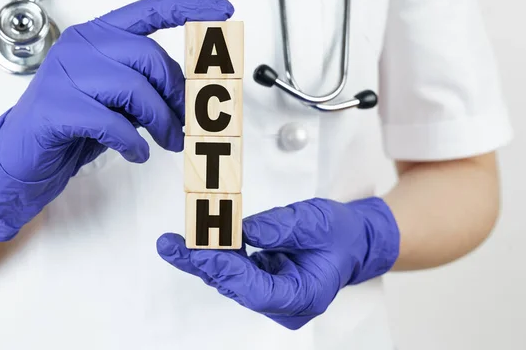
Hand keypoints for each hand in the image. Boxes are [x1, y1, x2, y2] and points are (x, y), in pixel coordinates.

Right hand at [0, 0, 233, 241]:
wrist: (24, 153)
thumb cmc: (76, 123)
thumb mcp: (119, 99)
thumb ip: (148, 88)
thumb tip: (192, 99)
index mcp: (99, 36)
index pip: (149, 10)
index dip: (189, 8)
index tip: (222, 10)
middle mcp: (82, 46)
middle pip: (149, 57)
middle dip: (177, 96)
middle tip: (186, 125)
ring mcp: (65, 73)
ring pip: (134, 89)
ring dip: (161, 122)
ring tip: (169, 142)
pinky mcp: (56, 107)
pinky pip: (111, 122)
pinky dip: (132, 142)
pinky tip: (136, 152)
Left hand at [157, 197, 399, 329]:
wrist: (352, 240)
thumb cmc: (340, 234)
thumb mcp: (315, 221)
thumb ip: (280, 226)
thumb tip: (243, 229)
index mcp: (306, 295)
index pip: (258, 291)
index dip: (228, 271)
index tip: (202, 251)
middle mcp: (287, 303)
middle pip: (237, 288)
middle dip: (204, 264)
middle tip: (172, 246)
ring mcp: (274, 296)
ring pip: (231, 281)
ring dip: (203, 260)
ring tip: (173, 244)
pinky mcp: (265, 283)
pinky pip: (235, 271)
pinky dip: (216, 255)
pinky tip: (194, 242)